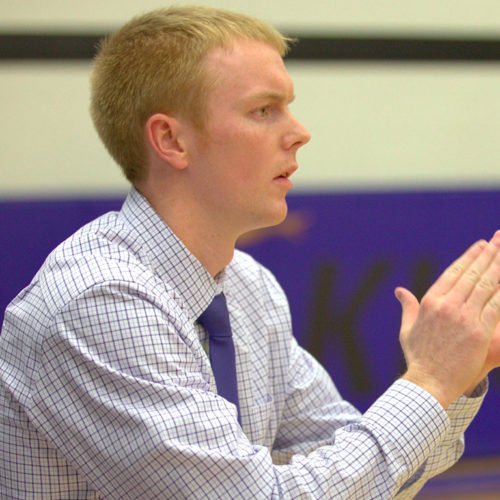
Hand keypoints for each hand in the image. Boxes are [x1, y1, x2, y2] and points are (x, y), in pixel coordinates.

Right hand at [396, 231, 499, 407]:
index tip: (480, 245)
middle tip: (499, 239)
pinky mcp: (479, 331)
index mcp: (430, 301)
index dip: (469, 256)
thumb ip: (408, 306)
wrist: (428, 382)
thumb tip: (399, 290)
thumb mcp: (408, 328)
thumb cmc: (417, 356)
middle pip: (472, 273)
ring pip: (486, 284)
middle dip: (488, 254)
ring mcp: (463, 317)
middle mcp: (447, 304)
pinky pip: (496, 305)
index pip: (454, 271)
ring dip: (498, 265)